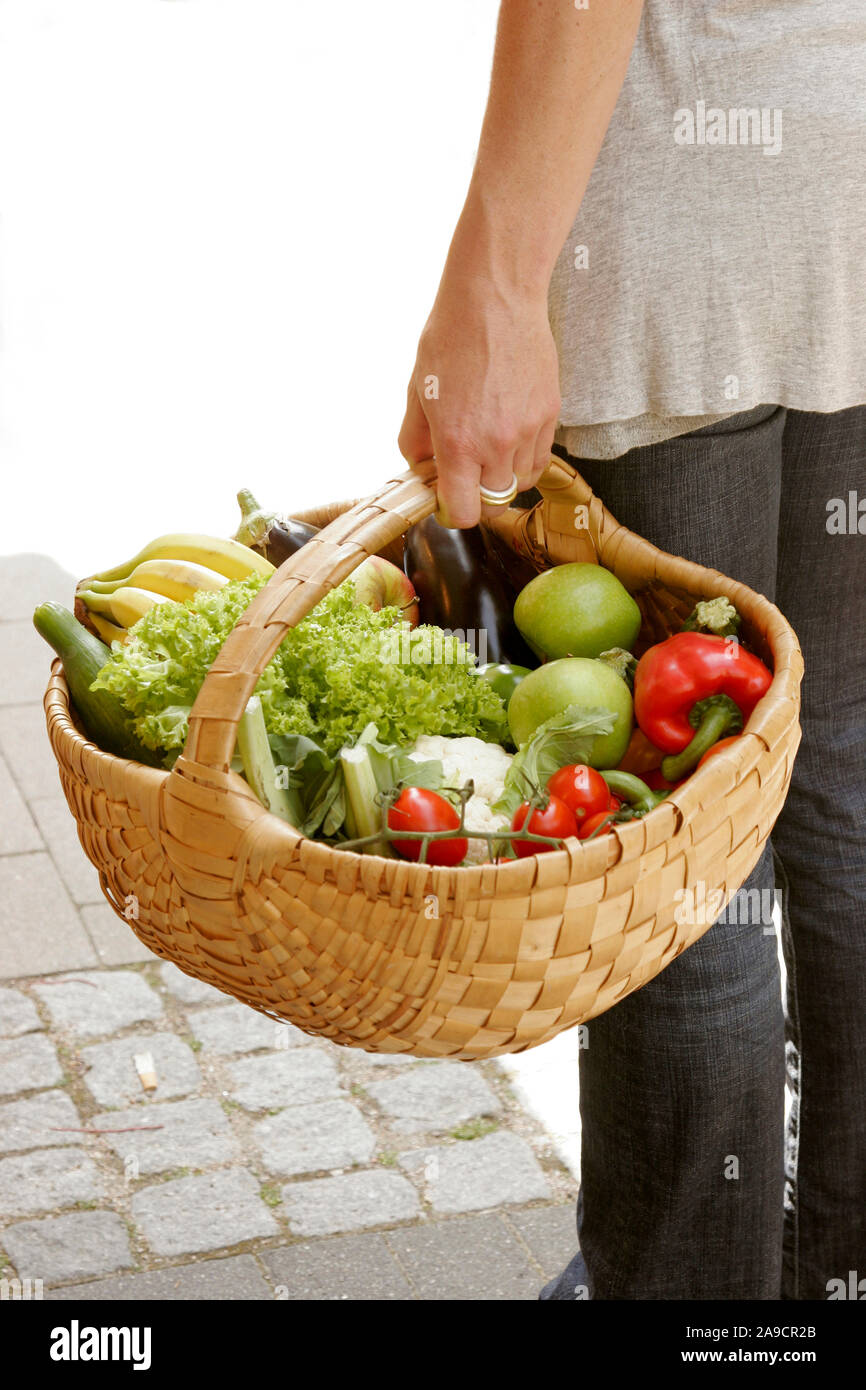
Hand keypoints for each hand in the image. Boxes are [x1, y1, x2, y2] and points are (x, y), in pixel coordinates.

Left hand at [398, 268, 560, 527]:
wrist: (495, 299)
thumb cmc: (450, 339)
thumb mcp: (418, 392)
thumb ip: (415, 439)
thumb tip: (420, 468)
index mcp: (457, 443)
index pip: (464, 513)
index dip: (453, 512)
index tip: (447, 498)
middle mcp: (496, 444)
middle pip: (494, 505)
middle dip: (477, 497)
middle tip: (465, 474)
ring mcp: (528, 431)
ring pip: (519, 483)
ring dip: (502, 477)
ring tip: (488, 448)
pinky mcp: (550, 414)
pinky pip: (540, 458)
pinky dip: (524, 458)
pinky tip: (510, 436)